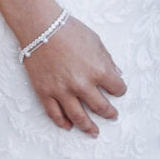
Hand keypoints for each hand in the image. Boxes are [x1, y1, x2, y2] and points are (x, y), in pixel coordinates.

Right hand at [22, 16, 127, 135]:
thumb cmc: (69, 30)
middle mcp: (82, 84)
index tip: (118, 91)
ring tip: (94, 132)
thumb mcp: (95, 41)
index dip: (120, 90)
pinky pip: (54, 114)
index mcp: (98, 70)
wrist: (40, 26)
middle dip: (109, 113)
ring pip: (78, 117)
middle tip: (112, 116)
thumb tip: (117, 74)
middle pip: (100, 107)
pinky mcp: (45, 92)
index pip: (117, 88)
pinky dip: (62, 122)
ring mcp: (62, 91)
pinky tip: (69, 126)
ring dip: (88, 127)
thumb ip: (107, 60)